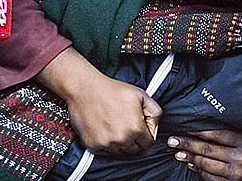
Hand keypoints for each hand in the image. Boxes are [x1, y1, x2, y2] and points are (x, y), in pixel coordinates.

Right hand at [37, 47, 161, 154]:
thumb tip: (155, 126)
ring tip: (115, 125)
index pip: (148, 142)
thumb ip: (154, 111)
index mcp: (135, 129)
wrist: (85, 89)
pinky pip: (105, 151)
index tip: (140, 126)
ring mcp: (106, 144)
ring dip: (121, 142)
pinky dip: (107, 144)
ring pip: (120, 151)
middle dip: (134, 139)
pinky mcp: (93, 146)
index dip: (146, 133)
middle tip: (127, 124)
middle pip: (134, 149)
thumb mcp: (140, 95)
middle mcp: (121, 140)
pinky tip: (105, 129)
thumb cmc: (112, 90)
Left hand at [167, 130, 241, 180]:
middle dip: (187, 144)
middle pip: (207, 149)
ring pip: (205, 164)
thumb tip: (196, 130)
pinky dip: (198, 170)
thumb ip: (225, 136)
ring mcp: (235, 174)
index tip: (184, 126)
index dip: (198, 130)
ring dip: (189, 158)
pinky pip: (208, 176)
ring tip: (178, 153)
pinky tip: (192, 164)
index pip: (216, 134)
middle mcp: (241, 158)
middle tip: (172, 140)